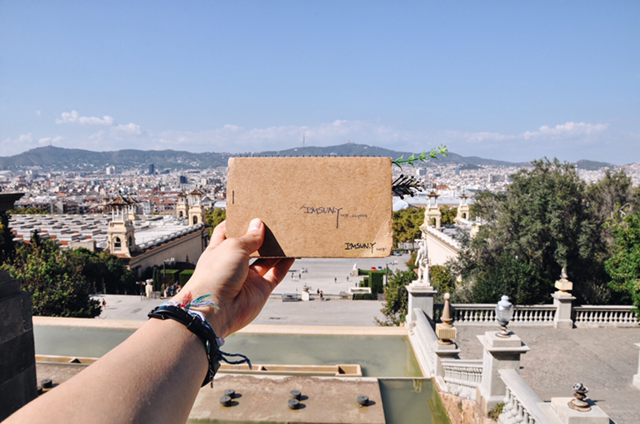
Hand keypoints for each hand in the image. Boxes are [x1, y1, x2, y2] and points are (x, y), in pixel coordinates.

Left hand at [172, 219, 293, 337]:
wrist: (216, 310)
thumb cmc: (215, 275)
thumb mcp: (233, 247)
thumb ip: (249, 237)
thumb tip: (259, 225)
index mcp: (220, 250)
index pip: (228, 231)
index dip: (239, 222)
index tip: (252, 211)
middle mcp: (233, 264)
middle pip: (251, 245)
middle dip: (261, 234)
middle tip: (274, 222)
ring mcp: (247, 277)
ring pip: (266, 259)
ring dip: (276, 248)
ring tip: (287, 234)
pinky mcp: (260, 290)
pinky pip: (276, 274)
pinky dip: (285, 264)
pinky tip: (292, 254)